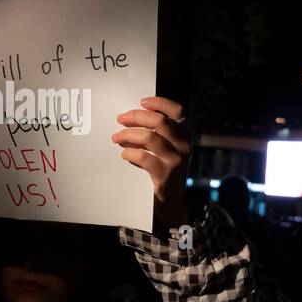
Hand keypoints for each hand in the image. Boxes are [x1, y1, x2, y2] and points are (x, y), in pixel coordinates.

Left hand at [112, 96, 191, 235]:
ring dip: (128, 134)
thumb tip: (131, 117)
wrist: (173, 199)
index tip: (142, 102)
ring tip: (116, 137)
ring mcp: (175, 159)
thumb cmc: (165, 168)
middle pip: (159, 121)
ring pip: (149, 137)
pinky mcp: (165, 174)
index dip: (160, 103)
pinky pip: (143, 157)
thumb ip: (157, 132)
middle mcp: (183, 145)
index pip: (178, 111)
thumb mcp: (168, 148)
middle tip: (121, 119)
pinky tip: (124, 154)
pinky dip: (130, 153)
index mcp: (184, 134)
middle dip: (136, 116)